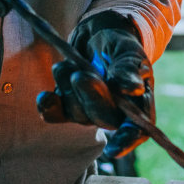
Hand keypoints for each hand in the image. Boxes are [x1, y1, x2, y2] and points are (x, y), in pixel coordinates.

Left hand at [35, 11, 154, 158]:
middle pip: (102, 119)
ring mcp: (89, 111)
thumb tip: (133, 89)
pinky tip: (45, 96)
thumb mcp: (128, 50)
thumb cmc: (120, 44)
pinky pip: (55, 114)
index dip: (126, 141)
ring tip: (68, 64)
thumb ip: (129, 68)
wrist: (98, 34)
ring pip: (76, 113)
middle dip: (89, 98)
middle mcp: (114, 112)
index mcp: (138, 103)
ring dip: (68, 87)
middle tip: (81, 75)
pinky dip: (48, 105)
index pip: (136, 130)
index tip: (114, 150)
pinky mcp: (68, 105)